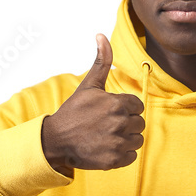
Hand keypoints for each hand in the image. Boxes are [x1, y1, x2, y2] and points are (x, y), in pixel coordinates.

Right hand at [41, 33, 144, 176]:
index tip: (110, 113)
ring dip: (125, 140)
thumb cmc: (73, 112)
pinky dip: (122, 155)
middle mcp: (119, 123)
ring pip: (137, 140)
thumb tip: (101, 35)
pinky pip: (132, 157)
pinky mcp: (114, 160)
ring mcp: (117, 142)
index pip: (137, 106)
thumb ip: (102, 61)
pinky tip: (106, 148)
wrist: (56, 140)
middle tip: (106, 126)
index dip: (125, 109)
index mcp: (117, 104)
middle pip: (139, 124)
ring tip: (106, 137)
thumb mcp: (89, 85)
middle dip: (126, 124)